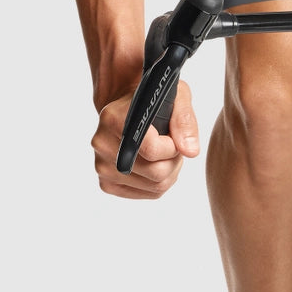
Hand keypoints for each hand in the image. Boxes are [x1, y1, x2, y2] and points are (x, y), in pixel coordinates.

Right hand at [91, 80, 199, 199]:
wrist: (129, 109)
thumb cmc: (155, 101)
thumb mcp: (176, 96)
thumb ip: (184, 120)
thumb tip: (190, 151)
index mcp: (113, 118)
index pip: (151, 149)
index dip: (173, 146)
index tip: (174, 135)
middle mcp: (102, 143)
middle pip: (156, 172)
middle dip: (174, 159)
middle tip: (173, 144)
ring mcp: (101, 166)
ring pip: (156, 186)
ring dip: (170, 171)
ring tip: (166, 152)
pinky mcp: (107, 183)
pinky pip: (149, 194)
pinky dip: (161, 182)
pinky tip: (156, 163)